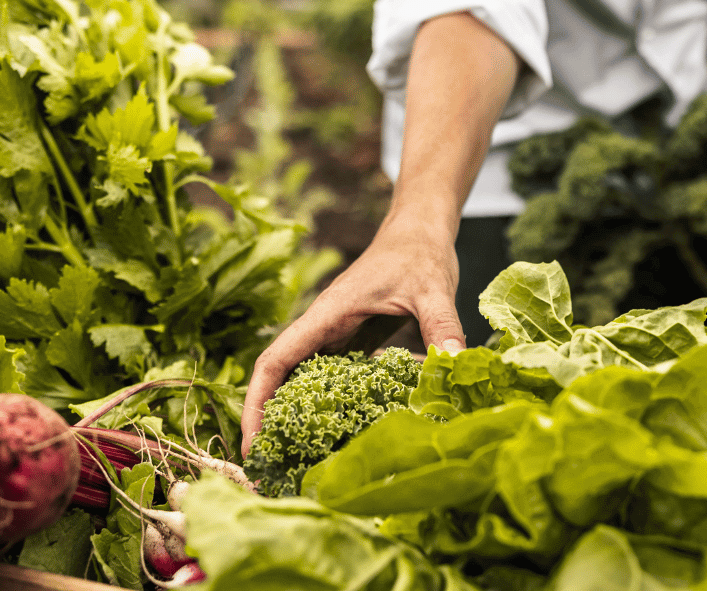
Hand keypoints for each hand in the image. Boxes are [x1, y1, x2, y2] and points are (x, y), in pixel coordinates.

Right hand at [240, 224, 465, 448]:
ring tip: (295, 468)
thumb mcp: (433, 288)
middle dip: (267, 424)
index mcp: (327, 314)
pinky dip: (327, 408)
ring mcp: (337, 337)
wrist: (421, 232)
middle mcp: (323, 328)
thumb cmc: (419, 252)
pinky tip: (338, 439)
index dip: (257, 402)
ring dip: (294, 420)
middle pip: (279, 380)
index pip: (275, 360)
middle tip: (267, 475)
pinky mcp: (354, 343)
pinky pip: (332, 380)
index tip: (252, 443)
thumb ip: (442, 324)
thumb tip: (454, 363)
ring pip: (302, 383)